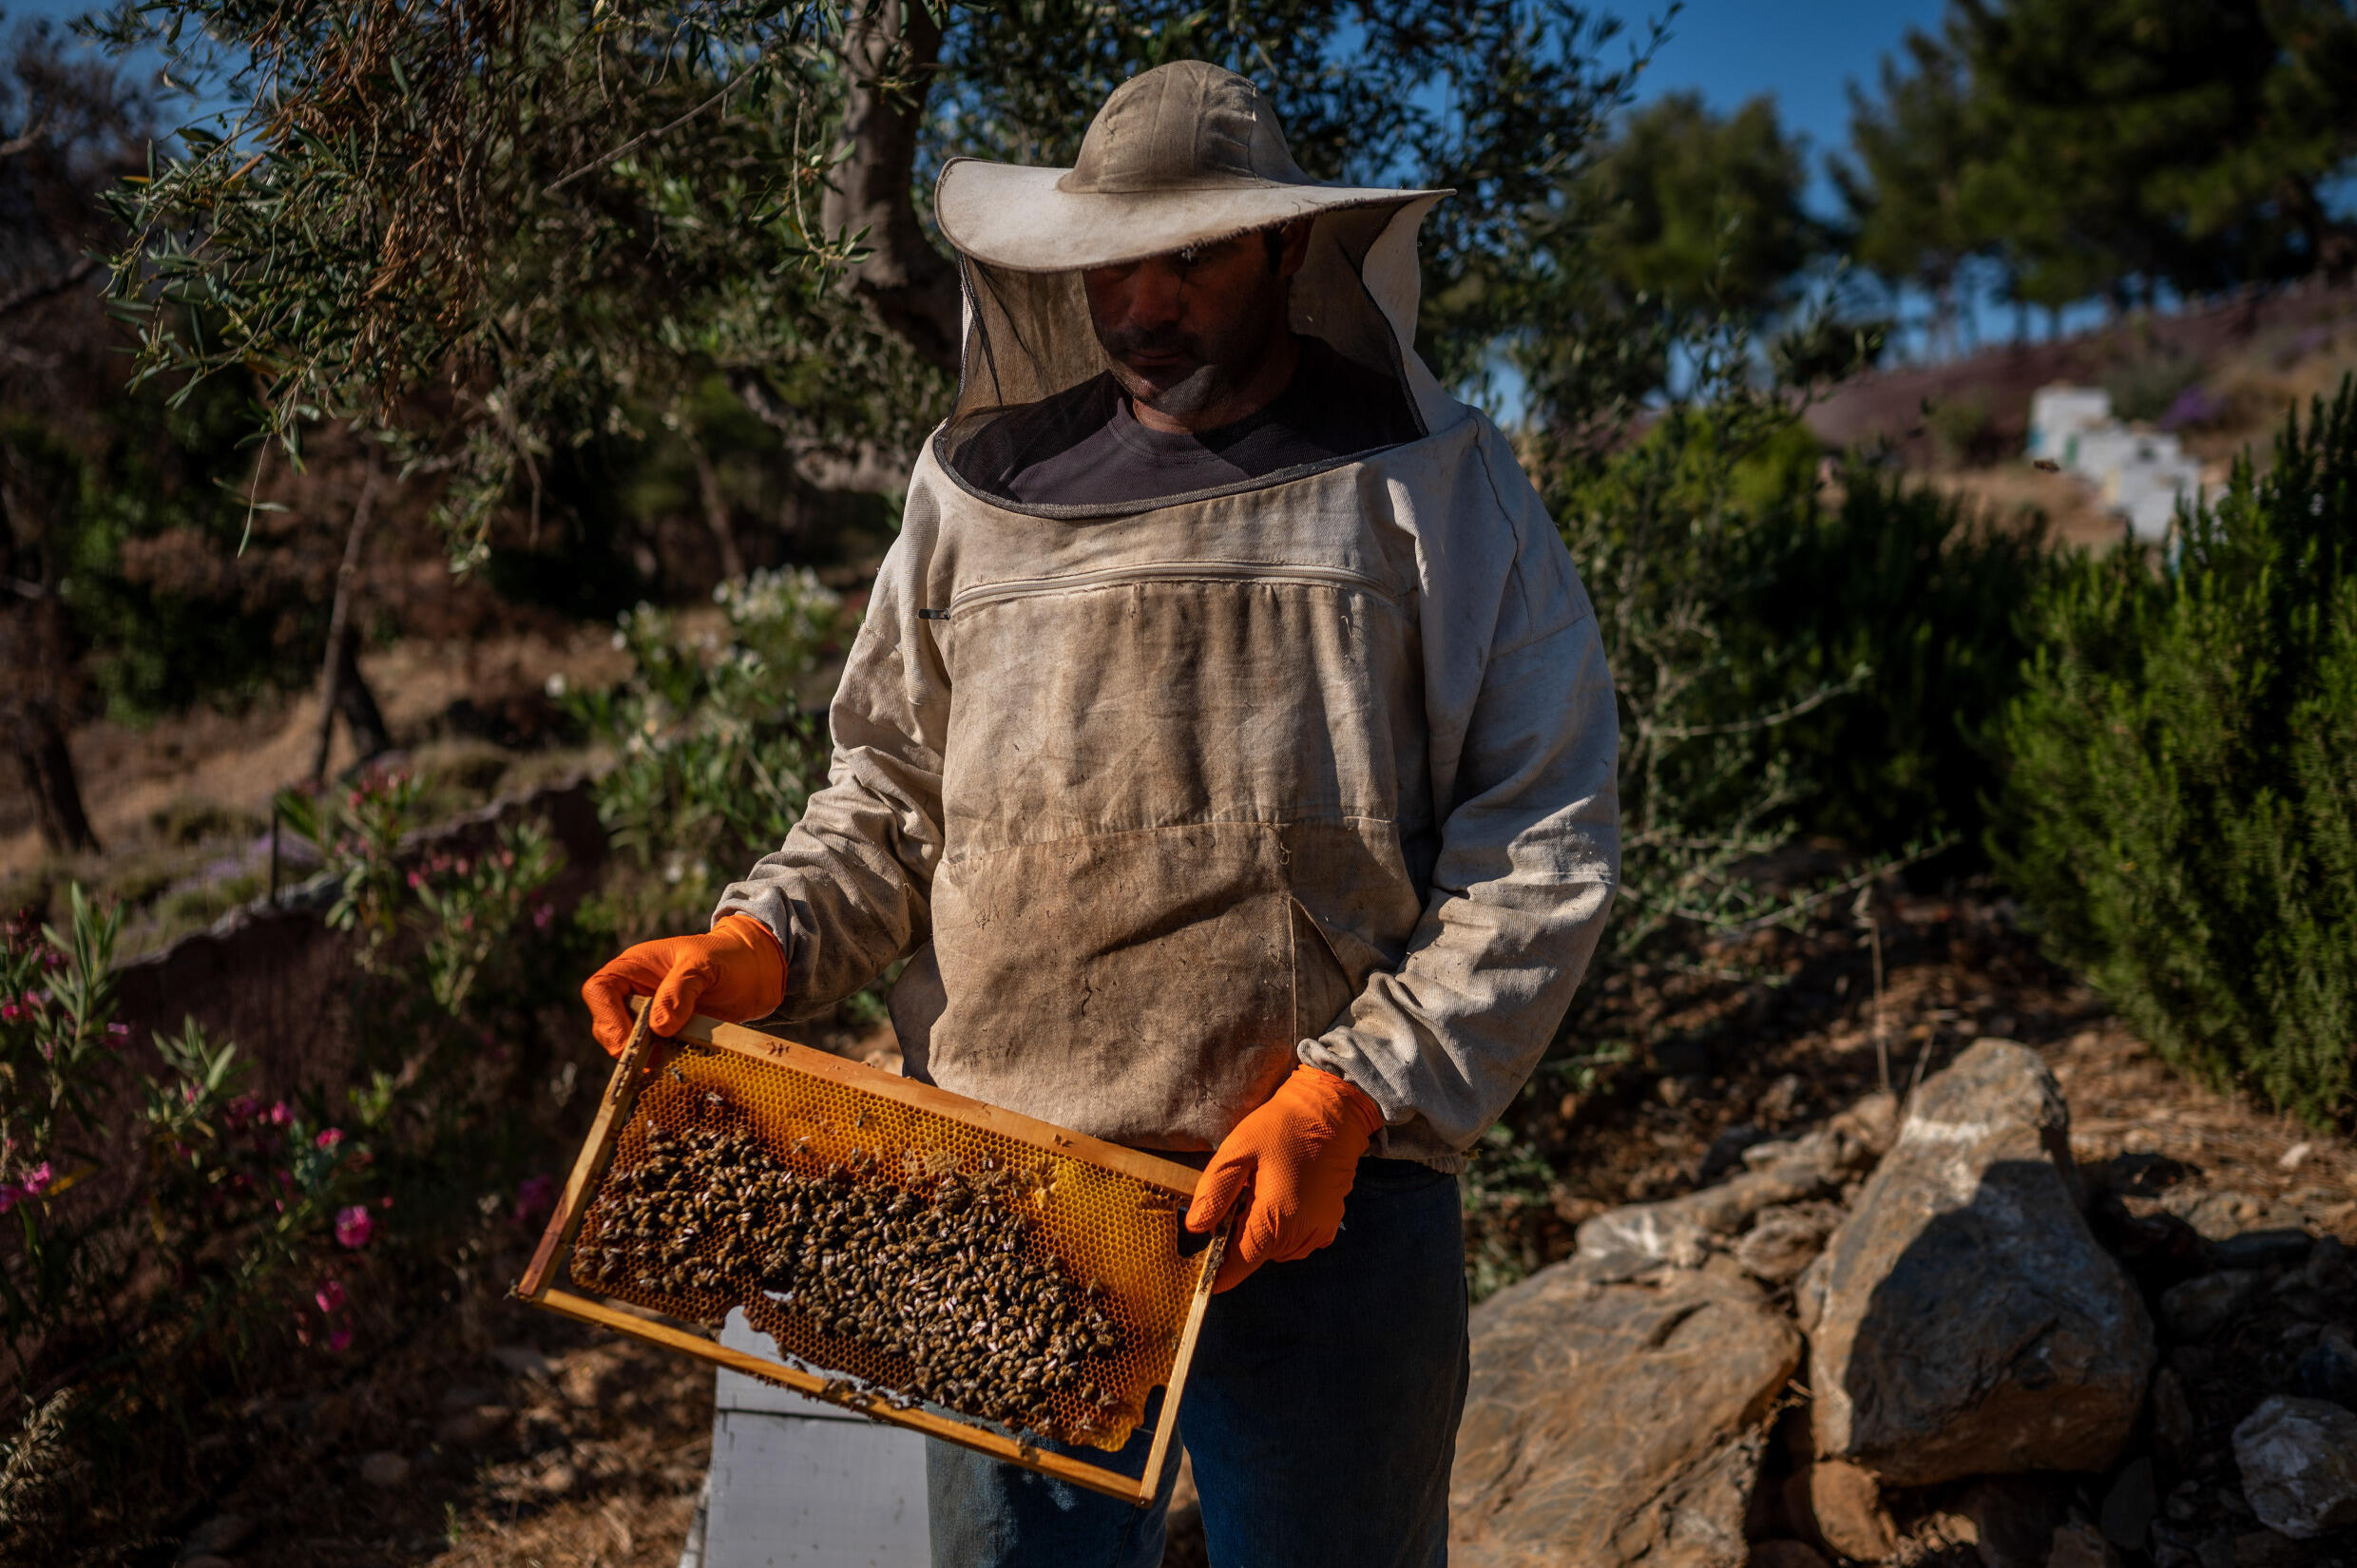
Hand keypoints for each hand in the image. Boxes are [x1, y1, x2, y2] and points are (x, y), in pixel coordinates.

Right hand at [580, 914, 786, 1056]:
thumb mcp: (705, 964)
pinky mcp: (670, 1039)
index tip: (628, 1042)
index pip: (600, 990)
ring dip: (644, 1061)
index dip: (607, 1018)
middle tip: (649, 1062)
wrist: (759, 972)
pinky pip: (656, 1058)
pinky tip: (678, 1073)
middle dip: (625, 1046)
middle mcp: (636, 995)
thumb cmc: (729, 956)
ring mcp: (652, 1019)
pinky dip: (663, 1067)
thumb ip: (681, 989)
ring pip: (630, 1047)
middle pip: (608, 1026)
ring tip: (666, 1068)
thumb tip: (659, 1026)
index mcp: (634, 967)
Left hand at [1184, 1065, 1383, 1291]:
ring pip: (1272, 1250)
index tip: (1198, 1271)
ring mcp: (1318, 1234)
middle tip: (1238, 1195)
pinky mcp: (1328, 1227)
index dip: (1215, 1272)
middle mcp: (1300, 1236)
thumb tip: (1195, 1228)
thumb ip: (1214, 1192)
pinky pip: (1292, 1241)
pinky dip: (1279, 1227)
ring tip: (1262, 1189)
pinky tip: (1281, 1194)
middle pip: (1253, 1256)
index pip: (1238, 1266)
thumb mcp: (1237, 1151)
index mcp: (1276, 1220)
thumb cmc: (1282, 1128)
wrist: (1332, 1113)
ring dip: (1260, 1230)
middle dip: (1237, 1236)